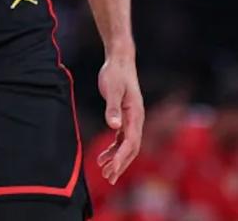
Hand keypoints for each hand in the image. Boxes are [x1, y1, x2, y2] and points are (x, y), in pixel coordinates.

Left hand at [96, 52, 142, 183]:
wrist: (120, 61)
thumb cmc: (116, 74)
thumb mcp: (112, 89)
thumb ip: (112, 108)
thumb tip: (114, 126)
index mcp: (136, 115)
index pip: (131, 143)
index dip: (121, 158)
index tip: (111, 169)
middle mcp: (136, 120)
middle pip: (131, 149)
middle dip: (120, 165)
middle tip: (108, 178)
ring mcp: (131, 119)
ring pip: (126, 146)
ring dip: (117, 159)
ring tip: (104, 172)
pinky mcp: (124, 117)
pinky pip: (121, 139)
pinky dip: (113, 149)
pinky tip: (103, 157)